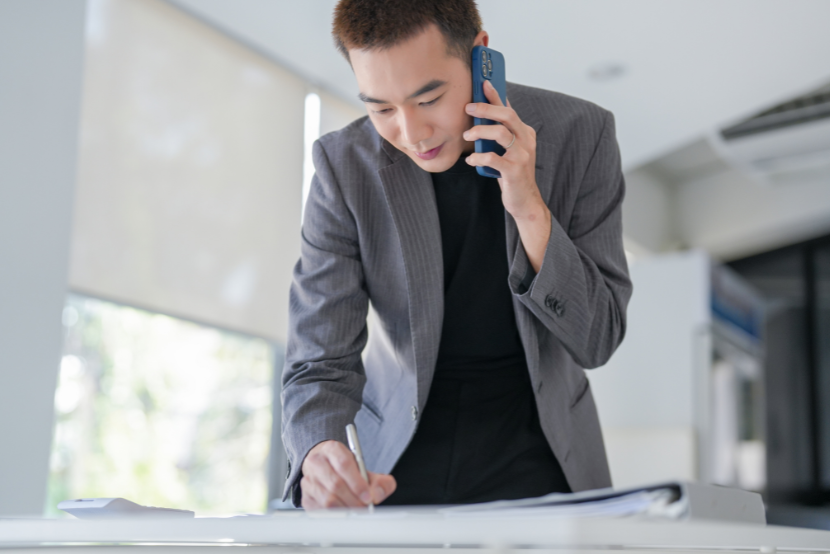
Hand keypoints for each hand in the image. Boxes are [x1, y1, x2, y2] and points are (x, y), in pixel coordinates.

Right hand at [300, 440, 396, 508]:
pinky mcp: (306, 496)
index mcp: (332, 449)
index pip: (344, 464)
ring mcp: (308, 480)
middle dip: (354, 499)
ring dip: (346, 508)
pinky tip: (344, 512)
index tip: (368, 496)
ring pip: (327, 499)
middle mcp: (316, 462)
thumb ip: (379, 480)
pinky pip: (320, 510)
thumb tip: (377, 494)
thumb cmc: (345, 469)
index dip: (358, 483)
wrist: (324, 467)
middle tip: (365, 507)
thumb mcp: (364, 469)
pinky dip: (335, 515)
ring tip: (357, 510)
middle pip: (335, 484)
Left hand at [463, 80, 544, 220]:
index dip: (496, 95)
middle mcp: (526, 141)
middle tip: (468, 108)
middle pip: (507, 116)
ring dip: (479, 132)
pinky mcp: (514, 171)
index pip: (509, 109)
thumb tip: (490, 109)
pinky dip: (479, 157)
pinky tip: (471, 160)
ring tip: (467, 136)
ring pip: (500, 133)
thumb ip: (502, 131)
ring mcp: (522, 155)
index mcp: (525, 133)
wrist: (525, 200)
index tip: (483, 83)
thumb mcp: (510, 149)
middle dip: (485, 109)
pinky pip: (493, 158)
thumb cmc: (512, 173)